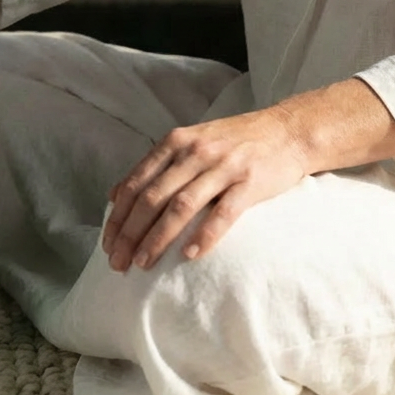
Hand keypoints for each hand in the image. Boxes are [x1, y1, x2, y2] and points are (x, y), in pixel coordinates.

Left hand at [100, 106, 308, 271]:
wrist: (287, 131)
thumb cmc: (232, 141)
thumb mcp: (188, 142)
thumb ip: (154, 166)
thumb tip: (115, 195)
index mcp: (175, 143)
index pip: (136, 183)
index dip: (118, 216)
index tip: (108, 243)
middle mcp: (194, 153)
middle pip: (152, 198)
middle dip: (130, 232)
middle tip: (118, 261)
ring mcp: (222, 167)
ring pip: (181, 207)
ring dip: (158, 238)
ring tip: (143, 263)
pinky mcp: (250, 183)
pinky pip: (223, 213)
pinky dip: (204, 235)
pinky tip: (188, 255)